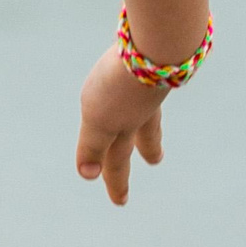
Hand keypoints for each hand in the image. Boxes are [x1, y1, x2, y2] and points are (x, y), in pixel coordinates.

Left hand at [76, 48, 165, 205]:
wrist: (157, 44)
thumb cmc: (123, 85)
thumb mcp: (100, 119)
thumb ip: (94, 146)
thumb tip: (88, 175)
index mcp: (127, 124)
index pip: (117, 158)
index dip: (115, 180)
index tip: (120, 201)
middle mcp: (143, 106)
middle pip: (144, 132)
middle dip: (147, 149)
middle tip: (154, 161)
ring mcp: (153, 82)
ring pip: (152, 106)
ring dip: (153, 118)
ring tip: (156, 123)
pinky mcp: (157, 58)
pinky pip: (154, 75)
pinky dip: (154, 82)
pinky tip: (152, 71)